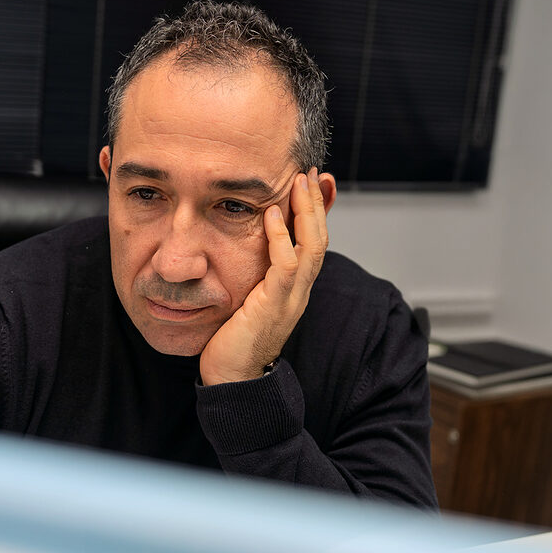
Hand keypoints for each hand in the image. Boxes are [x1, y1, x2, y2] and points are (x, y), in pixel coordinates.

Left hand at [200, 167, 330, 384]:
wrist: (232, 380)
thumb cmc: (231, 341)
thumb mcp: (246, 297)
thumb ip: (252, 272)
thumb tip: (246, 248)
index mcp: (294, 288)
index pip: (314, 242)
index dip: (316, 211)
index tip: (310, 181)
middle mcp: (299, 291)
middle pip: (320, 238)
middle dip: (316, 203)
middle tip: (308, 171)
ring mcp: (291, 298)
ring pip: (312, 247)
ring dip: (307, 212)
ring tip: (298, 182)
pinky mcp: (274, 306)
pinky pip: (285, 266)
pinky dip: (282, 238)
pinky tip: (271, 215)